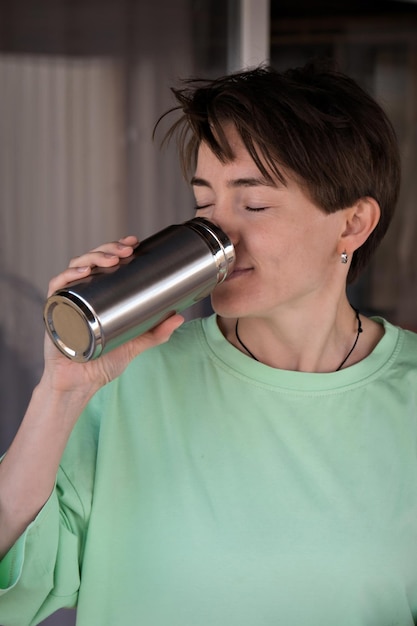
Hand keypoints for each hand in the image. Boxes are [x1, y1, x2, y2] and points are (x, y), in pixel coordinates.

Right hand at [42, 236, 183, 395]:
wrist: (79, 385)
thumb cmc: (102, 363)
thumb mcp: (134, 345)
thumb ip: (155, 333)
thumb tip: (180, 317)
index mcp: (99, 296)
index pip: (106, 264)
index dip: (117, 249)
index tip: (134, 243)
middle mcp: (82, 294)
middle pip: (91, 261)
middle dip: (108, 249)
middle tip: (127, 250)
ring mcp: (67, 300)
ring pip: (75, 268)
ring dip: (93, 257)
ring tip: (111, 259)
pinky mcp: (54, 311)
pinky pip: (56, 287)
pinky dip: (68, 276)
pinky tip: (84, 272)